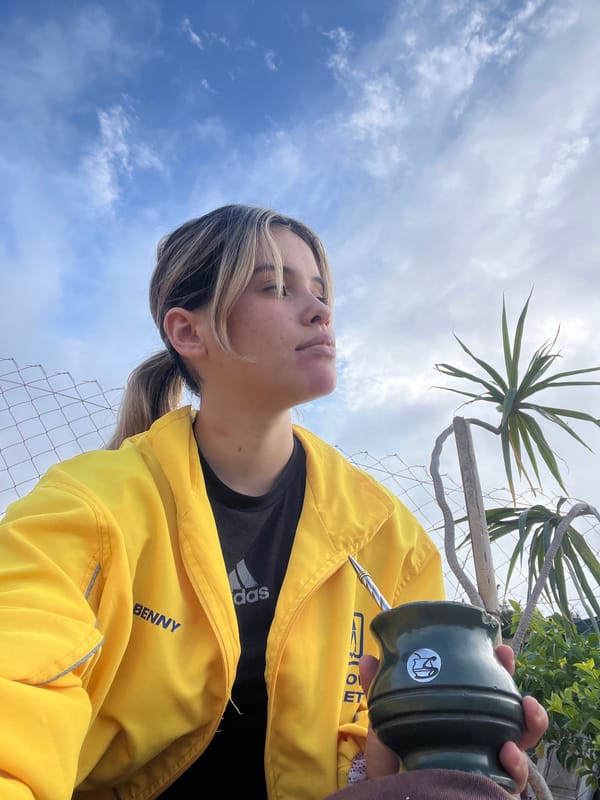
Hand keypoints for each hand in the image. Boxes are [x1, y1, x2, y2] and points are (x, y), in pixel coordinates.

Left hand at [358, 645, 548, 792]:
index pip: (489, 690)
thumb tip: (367, 658)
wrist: (393, 796)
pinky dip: (516, 766)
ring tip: (526, 708)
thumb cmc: (395, 761)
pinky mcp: (489, 791)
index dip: (500, 668)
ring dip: (530, 724)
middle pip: (514, 716)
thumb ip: (379, 690)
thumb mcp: (387, 722)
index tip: (501, 649)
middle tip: (513, 670)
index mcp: (463, 717)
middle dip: (521, 686)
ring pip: (523, 746)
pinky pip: (512, 783)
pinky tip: (507, 752)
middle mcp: (482, 741)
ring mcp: (489, 766)